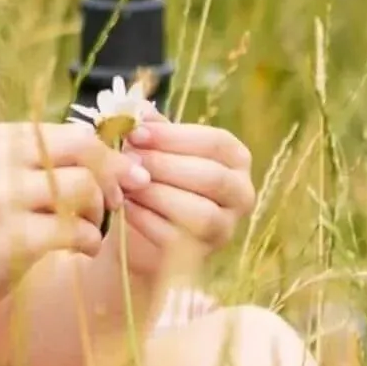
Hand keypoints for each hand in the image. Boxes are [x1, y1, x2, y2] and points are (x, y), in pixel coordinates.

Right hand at [0, 121, 152, 307]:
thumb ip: (40, 163)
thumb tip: (103, 154)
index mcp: (1, 138)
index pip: (72, 132)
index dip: (106, 153)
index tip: (125, 173)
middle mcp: (3, 158)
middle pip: (84, 150)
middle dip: (114, 174)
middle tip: (119, 199)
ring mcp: (7, 196)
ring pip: (85, 188)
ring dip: (99, 213)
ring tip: (89, 229)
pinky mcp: (17, 235)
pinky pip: (78, 230)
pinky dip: (90, 241)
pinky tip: (81, 250)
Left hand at [107, 113, 255, 278]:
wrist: (143, 226)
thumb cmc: (156, 175)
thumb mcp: (156, 146)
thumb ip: (151, 127)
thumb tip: (136, 110)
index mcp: (235, 158)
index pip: (216, 142)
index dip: (174, 137)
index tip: (136, 133)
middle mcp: (241, 194)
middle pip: (212, 177)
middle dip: (163, 165)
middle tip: (127, 158)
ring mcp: (227, 228)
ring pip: (200, 213)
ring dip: (156, 195)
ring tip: (126, 182)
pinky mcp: (204, 255)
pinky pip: (178, 239)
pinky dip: (146, 220)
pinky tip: (125, 205)